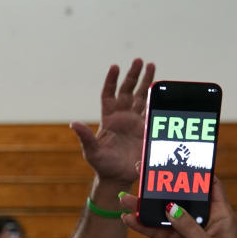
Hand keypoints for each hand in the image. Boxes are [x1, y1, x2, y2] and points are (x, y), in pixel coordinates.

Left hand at [72, 59, 155, 185]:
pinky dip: (157, 101)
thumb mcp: (91, 151)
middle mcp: (121, 117)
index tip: (115, 66)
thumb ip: (85, 137)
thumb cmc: (102, 165)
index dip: (111, 81)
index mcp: (108, 119)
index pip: (109, 95)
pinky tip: (162, 90)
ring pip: (141, 97)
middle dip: (133, 76)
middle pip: (127, 91)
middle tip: (139, 60)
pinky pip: (152, 111)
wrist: (118, 177)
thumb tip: (74, 123)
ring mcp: (134, 122)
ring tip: (151, 65)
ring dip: (146, 82)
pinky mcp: (145, 129)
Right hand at [118, 178, 236, 237]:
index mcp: (219, 215)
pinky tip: (128, 219)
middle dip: (162, 185)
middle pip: (180, 196)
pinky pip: (155, 229)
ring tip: (125, 199)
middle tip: (144, 173)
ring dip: (144, 206)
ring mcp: (185, 227)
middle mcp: (201, 217)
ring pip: (162, 212)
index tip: (180, 163)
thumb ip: (189, 227)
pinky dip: (141, 225)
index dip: (197, 174)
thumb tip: (171, 207)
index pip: (210, 187)